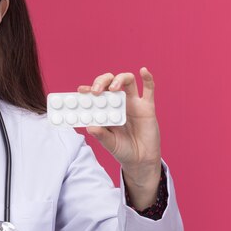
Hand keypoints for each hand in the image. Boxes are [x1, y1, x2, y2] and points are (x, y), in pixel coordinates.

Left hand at [78, 67, 161, 207]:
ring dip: (119, 79)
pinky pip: (149, 90)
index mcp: (105, 109)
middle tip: (96, 90)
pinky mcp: (147, 107)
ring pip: (128, 81)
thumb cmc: (122, 150)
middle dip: (102, 81)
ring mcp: (133, 103)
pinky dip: (148, 78)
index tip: (81, 90)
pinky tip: (143, 71)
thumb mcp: (109, 143)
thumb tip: (90, 126)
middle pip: (110, 82)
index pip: (95, 95)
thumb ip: (100, 135)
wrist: (140, 160)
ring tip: (114, 88)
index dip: (88, 90)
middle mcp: (118, 103)